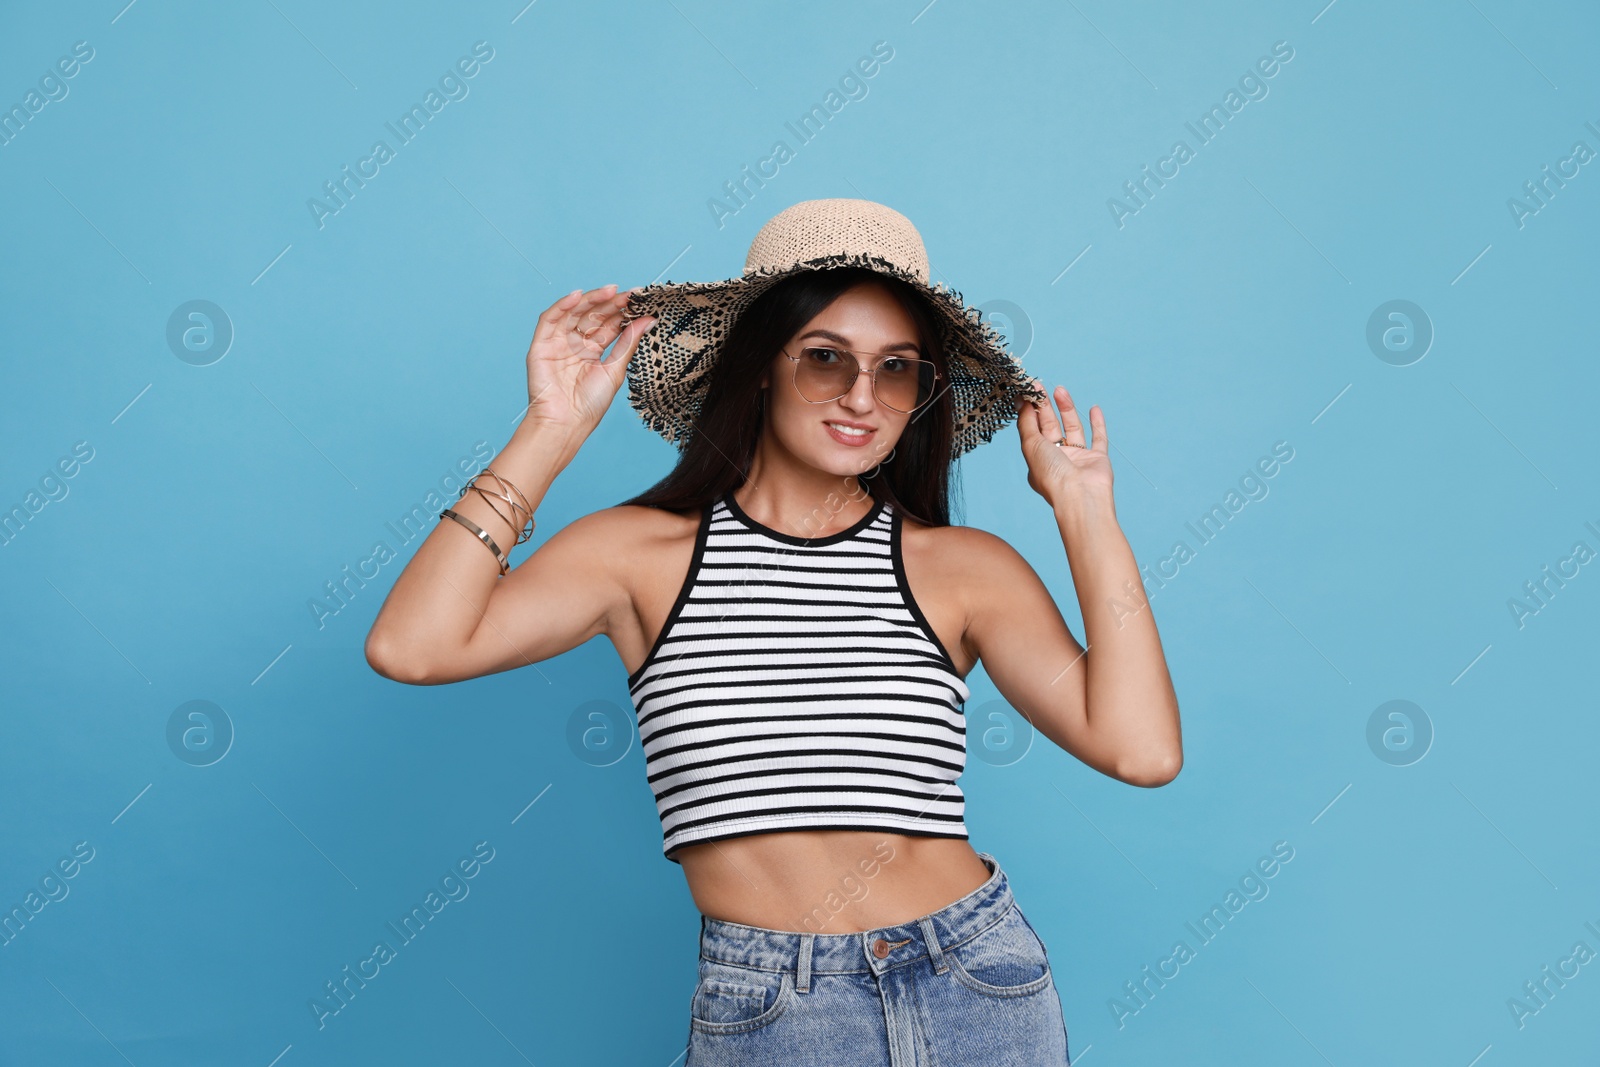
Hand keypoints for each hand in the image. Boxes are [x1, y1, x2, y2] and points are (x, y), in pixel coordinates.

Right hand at [520, 283, 656, 441]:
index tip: (640, 300)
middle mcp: (575, 345)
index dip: (622, 312)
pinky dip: (562, 306)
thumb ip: (628, 342)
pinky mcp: (541, 346)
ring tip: (610, 291)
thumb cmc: (589, 405)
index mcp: (593, 352)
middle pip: (592, 316)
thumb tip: (648, 320)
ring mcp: (557, 343)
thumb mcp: (615, 370)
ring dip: (590, 300)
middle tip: (629, 295)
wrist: (565, 424)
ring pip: (574, 314)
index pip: (608, 325)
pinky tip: (578, 296)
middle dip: (610, 304)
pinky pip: (550, 320)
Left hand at [1015, 379, 1113, 508]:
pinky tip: (1094, 408)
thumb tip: (1021, 401)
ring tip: (1061, 390)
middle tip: (1040, 386)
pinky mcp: (1097, 459)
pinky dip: (1097, 424)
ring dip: (1067, 409)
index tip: (1027, 393)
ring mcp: (1078, 459)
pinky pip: (1099, 438)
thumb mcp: (1031, 445)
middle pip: (1051, 426)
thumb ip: (1026, 422)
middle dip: (1045, 406)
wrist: (1080, 496)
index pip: (1033, 431)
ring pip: (1073, 428)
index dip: (1030, 411)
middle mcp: (1058, 459)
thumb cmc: (1052, 475)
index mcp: (1038, 461)